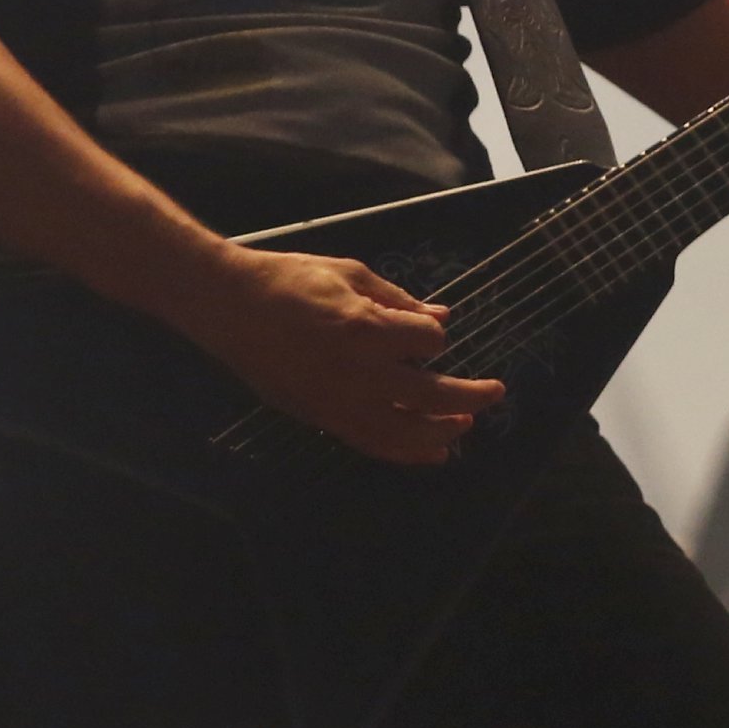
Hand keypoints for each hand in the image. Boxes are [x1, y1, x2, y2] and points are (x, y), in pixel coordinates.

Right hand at [175, 248, 504, 467]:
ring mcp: (338, 402)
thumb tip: (441, 316)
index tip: (426, 331)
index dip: (432, 336)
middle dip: (470, 395)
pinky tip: (432, 453)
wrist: (230, 307)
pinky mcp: (322, 418)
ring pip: (405, 432)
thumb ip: (398, 299)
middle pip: (429, 395)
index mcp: (364, 328)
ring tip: (468, 426)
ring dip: (443, 432)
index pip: (427, 342)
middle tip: (497, 392)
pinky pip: (374, 443)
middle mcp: (357, 373)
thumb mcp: (351, 274)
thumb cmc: (291, 280)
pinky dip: (407, 452)